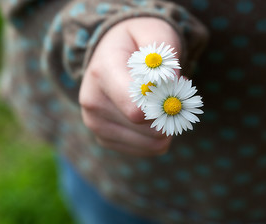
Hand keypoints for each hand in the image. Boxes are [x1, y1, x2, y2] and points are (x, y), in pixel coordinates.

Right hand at [79, 17, 181, 156]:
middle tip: (171, 91)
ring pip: (153, 143)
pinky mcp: (104, 139)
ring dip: (166, 123)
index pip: (137, 109)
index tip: (172, 84)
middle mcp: (92, 102)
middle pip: (150, 128)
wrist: (110, 55)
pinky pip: (148, 149)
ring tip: (158, 101)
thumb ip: (166, 54)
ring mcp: (96, 124)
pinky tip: (150, 114)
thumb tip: (171, 84)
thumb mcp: (155, 33)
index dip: (164, 102)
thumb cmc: (137, 43)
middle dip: (170, 111)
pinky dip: (157, 134)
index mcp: (103, 73)